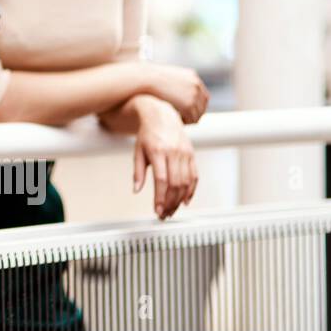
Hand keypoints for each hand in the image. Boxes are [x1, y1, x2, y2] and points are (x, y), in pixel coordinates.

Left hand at [133, 98, 198, 219]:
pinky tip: (185, 201)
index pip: (161, 180)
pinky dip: (191, 191)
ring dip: (180, 200)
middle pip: (175, 184)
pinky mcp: (192, 155)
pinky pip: (194, 176)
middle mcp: (174, 153)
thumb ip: (138, 172)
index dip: (160, 197)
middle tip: (164, 214)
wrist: (162, 116)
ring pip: (186, 182)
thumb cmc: (147, 134)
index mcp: (158, 152)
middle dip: (170, 202)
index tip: (157, 210)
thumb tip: (136, 190)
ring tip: (172, 210)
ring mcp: (185, 154)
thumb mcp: (138, 152)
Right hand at [144, 64, 209, 123]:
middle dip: (194, 113)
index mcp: (193, 76)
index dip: (196, 106)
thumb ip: (175, 84)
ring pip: (198, 114)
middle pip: (203, 106)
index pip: (203, 96)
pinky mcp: (188, 106)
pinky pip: (192, 119)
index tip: (186, 112)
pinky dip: (185, 122)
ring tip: (177, 119)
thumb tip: (176, 93)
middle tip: (182, 118)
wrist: (145, 79)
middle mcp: (196, 85)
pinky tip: (176, 119)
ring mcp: (194, 95)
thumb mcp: (166, 77)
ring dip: (189, 118)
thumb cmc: (149, 79)